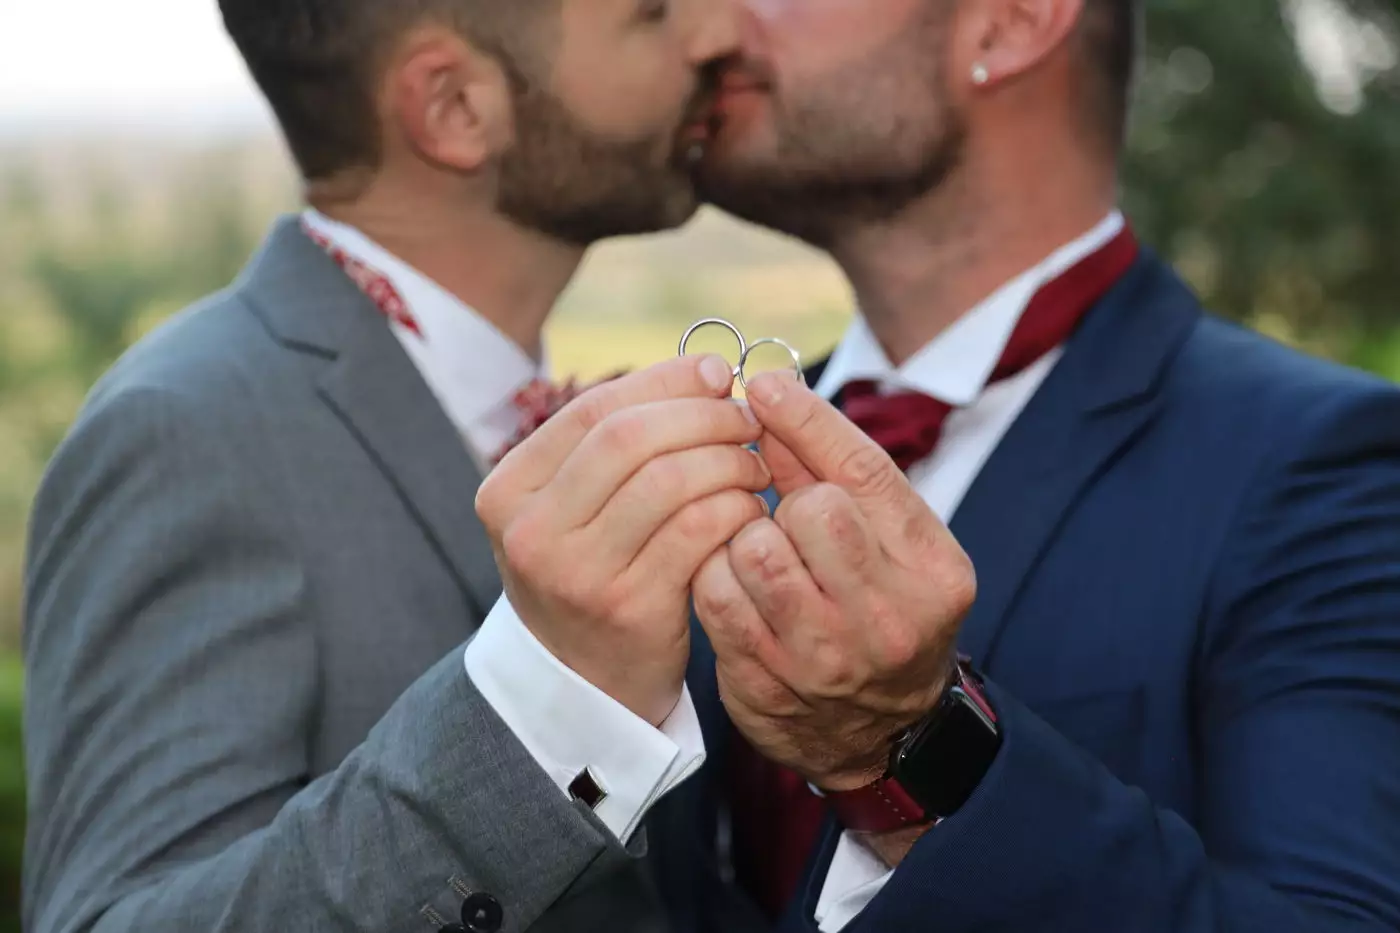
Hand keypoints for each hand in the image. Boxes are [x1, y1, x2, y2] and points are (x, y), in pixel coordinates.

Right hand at [475, 355, 771, 726]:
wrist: (582, 686)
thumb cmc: (592, 576)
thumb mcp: (572, 511)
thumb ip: (616, 446)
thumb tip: (705, 372)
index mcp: (509, 490)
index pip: (595, 410)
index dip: (665, 382)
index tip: (716, 374)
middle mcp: (532, 530)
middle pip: (631, 438)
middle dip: (702, 417)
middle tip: (747, 421)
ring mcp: (577, 573)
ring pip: (669, 481)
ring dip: (728, 461)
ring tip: (755, 467)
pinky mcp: (629, 608)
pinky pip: (698, 531)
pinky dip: (736, 509)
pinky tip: (752, 511)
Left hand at [693, 373, 974, 789]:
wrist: (882, 736)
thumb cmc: (883, 610)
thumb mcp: (891, 544)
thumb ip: (834, 472)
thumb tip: (771, 394)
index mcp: (932, 572)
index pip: (865, 472)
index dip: (808, 419)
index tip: (766, 385)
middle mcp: (887, 617)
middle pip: (812, 509)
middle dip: (788, 500)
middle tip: (786, 517)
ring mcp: (824, 657)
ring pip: (754, 548)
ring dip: (745, 537)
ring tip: (760, 553)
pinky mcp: (766, 682)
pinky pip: (714, 593)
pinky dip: (714, 574)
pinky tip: (733, 583)